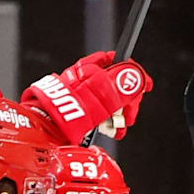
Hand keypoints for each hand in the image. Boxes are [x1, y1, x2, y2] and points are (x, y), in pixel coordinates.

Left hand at [22, 51, 152, 143]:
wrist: (48, 127)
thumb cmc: (70, 108)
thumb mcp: (104, 92)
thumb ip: (124, 83)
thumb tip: (140, 79)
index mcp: (90, 67)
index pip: (117, 62)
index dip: (133, 72)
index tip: (145, 84)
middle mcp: (87, 79)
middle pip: (117, 85)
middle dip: (128, 101)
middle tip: (130, 113)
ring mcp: (84, 97)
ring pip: (111, 102)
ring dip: (120, 115)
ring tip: (119, 126)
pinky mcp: (82, 113)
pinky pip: (102, 115)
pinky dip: (110, 123)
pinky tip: (113, 131)